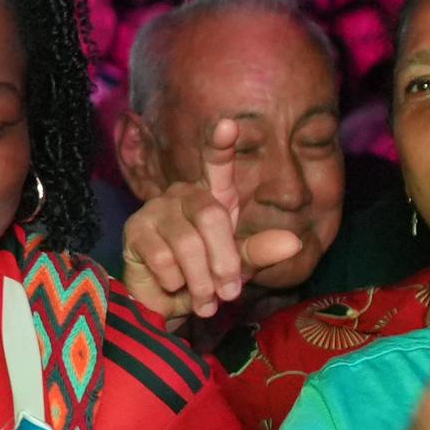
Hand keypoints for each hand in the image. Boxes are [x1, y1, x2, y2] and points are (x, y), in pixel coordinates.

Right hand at [116, 114, 301, 320]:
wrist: (164, 304)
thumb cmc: (203, 278)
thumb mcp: (238, 267)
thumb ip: (261, 252)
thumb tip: (294, 243)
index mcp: (212, 197)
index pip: (216, 164)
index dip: (220, 145)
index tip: (228, 124)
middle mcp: (183, 194)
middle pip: (212, 217)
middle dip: (224, 262)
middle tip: (228, 294)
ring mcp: (156, 209)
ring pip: (188, 244)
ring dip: (201, 282)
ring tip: (203, 301)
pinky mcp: (135, 230)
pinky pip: (163, 259)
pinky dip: (175, 284)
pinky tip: (171, 286)